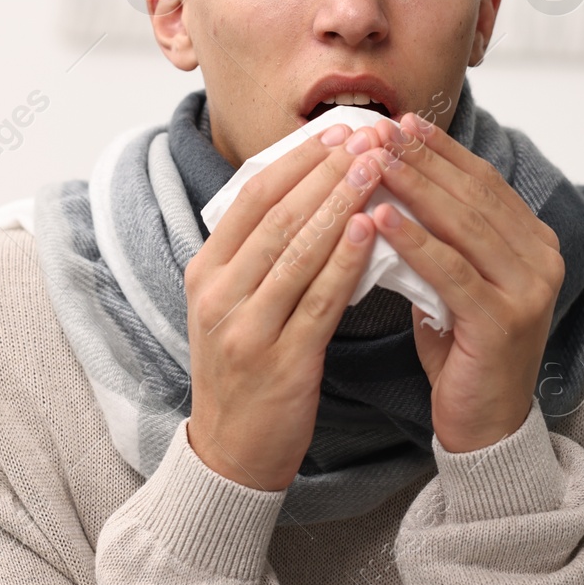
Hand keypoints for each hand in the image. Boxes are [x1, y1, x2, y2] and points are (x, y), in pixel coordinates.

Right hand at [183, 122, 388, 490]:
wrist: (232, 454)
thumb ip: (261, 254)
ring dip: (340, 202)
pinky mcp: (279, 361)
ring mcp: (245, 328)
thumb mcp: (234, 305)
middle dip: (326, 169)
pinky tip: (371, 229)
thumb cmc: (245, 373)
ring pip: (297, 249)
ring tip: (378, 166)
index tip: (338, 130)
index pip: (251, 196)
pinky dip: (345, 259)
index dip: (297, 159)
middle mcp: (218, 294)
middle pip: (276, 214)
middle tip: (369, 134)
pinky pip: (318, 299)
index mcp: (206, 272)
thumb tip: (311, 192)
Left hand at [367, 114, 564, 452]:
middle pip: (472, 195)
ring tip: (371, 162)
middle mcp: (542, 259)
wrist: (486, 425)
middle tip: (377, 131)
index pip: (482, 181)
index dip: (439, 150)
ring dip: (413, 188)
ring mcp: (529, 289)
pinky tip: (380, 219)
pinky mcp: (504, 321)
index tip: (399, 122)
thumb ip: (443, 237)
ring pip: (463, 225)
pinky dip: (414, 241)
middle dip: (421, 159)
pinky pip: (451, 270)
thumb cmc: (463, 351)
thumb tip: (393, 182)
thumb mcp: (454, 282)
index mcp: (534, 242)